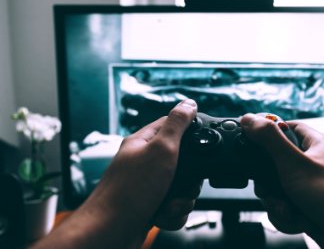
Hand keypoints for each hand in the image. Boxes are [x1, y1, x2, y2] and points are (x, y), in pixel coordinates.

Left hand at [32, 99, 198, 248]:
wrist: (110, 232)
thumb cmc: (129, 191)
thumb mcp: (160, 150)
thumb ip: (177, 125)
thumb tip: (188, 103)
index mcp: (144, 142)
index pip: (172, 125)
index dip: (190, 131)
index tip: (201, 140)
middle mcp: (146, 162)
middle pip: (184, 161)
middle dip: (189, 179)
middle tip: (181, 183)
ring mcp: (148, 184)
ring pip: (182, 186)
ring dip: (181, 200)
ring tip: (169, 204)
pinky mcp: (152, 204)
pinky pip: (175, 206)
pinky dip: (173, 213)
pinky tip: (162, 215)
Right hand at [241, 114, 323, 248]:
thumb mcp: (296, 164)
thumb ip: (270, 141)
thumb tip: (249, 118)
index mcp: (313, 145)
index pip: (285, 128)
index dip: (266, 134)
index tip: (251, 144)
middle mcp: (312, 165)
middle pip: (273, 165)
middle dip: (268, 183)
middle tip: (274, 189)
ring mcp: (310, 188)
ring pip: (276, 191)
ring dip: (278, 204)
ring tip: (291, 211)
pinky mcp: (309, 209)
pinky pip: (285, 210)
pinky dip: (288, 218)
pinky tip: (300, 222)